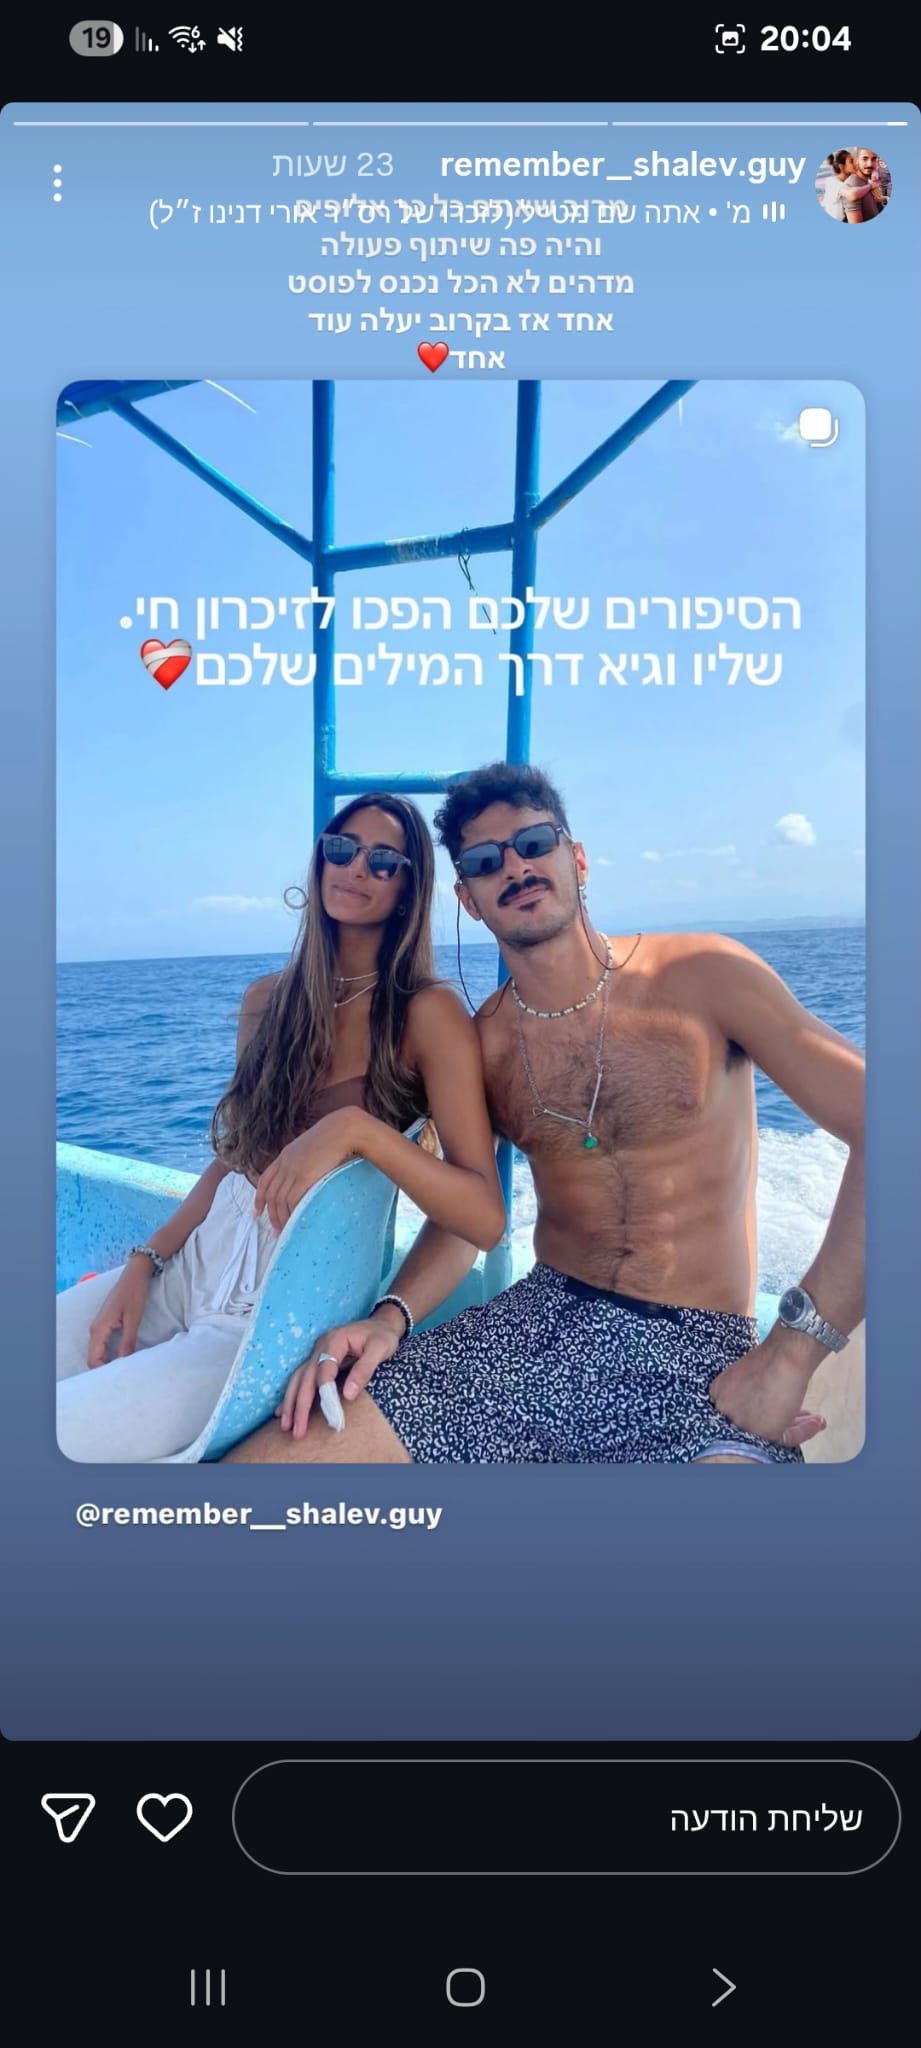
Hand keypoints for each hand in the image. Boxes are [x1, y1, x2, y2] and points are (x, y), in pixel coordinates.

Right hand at [87, 1257, 151, 1366]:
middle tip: (122, 1377)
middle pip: (93, 1358)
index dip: (103, 1372)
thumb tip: (124, 1363)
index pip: (93, 1359)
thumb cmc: (134, 1294)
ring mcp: (99, 1326)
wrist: (134, 1275)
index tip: (118, 1378)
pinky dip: (109, 1353)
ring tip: (123, 1369)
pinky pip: (102, 1344)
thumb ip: (127, 1342)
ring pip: (97, 1352)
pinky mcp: (105, 1324)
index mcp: (99, 1329)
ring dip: (107, 1361)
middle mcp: (95, 1329)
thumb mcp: (133, 1319)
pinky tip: (122, 1356)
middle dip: (104, 1369)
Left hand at [253, 1109, 365, 1233]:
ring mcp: (293, 1170)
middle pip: (271, 1193)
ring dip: (280, 1217)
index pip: (265, 1179)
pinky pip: (292, 1199)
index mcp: (285, 1155)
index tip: (257, 1212)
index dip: (259, 1197)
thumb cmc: (335, 1136)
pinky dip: (291, 1212)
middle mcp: (285, 1163)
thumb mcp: (313, 1146)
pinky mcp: (304, 1177)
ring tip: (285, 1231)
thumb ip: (306, 1159)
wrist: (343, 1129)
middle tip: (275, 1230)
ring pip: (279, 1200)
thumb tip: (310, 1174)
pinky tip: (294, 1221)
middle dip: (270, 1214)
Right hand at [276, 1314, 401, 1437]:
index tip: (327, 1413)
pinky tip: (282, 1412)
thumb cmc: (382, 1336)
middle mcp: (321, 1346)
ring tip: (285, 1426)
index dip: (324, 1392)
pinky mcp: (318, 1361)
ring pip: (298, 1379)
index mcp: (335, 1341)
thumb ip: (364, 1370)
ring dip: (290, 1403)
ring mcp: (317, 1353)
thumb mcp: (380, 1349)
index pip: (324, 1369)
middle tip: (297, 1431)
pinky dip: (291, 1396)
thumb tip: (348, 1395)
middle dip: (299, 1405)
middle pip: (305, 1377)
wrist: (381, 1324)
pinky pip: (301, 1379)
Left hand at [709, 1339, 826, 1448]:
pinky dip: (805, 1430)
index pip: (742, 1410)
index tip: (780, 1408)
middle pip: (757, 1422)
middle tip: (802, 1415)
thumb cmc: (772, 1356)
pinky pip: (788, 1437)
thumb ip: (751, 1392)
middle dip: (782, 1418)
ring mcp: (744, 1423)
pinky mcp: (765, 1432)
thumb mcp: (750, 1374)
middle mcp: (727, 1412)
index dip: (764, 1410)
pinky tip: (818, 1422)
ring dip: (798, 1424)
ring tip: (815, 1419)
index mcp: (719, 1394)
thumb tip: (766, 1406)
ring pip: (773, 1430)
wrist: (786, 1354)